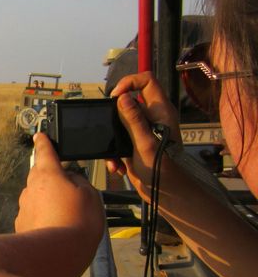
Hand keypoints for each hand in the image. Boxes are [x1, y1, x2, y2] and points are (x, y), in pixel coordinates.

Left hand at [15, 133, 103, 239]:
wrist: (56, 254)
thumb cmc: (77, 221)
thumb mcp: (90, 194)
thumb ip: (78, 181)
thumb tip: (69, 179)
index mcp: (47, 174)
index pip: (45, 152)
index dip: (44, 143)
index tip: (39, 136)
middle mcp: (31, 188)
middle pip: (41, 177)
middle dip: (53, 181)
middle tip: (70, 194)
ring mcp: (24, 207)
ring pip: (38, 198)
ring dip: (49, 204)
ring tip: (67, 218)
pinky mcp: (21, 225)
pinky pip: (35, 216)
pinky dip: (44, 220)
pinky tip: (56, 230)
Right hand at [106, 72, 180, 199]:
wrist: (167, 195)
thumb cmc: (164, 171)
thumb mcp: (145, 143)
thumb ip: (133, 119)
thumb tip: (123, 98)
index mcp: (161, 112)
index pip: (147, 81)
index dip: (129, 83)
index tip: (116, 97)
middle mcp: (154, 118)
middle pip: (130, 100)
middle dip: (114, 115)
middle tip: (109, 125)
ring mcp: (144, 131)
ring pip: (120, 121)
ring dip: (113, 137)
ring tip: (115, 155)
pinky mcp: (136, 144)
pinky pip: (119, 140)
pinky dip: (115, 153)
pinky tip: (118, 165)